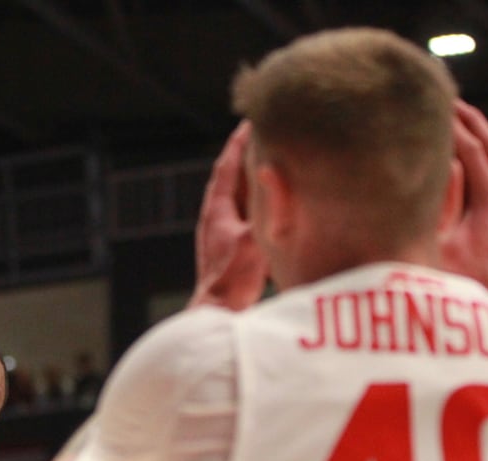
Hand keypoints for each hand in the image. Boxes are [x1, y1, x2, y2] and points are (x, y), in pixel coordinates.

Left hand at [190, 121, 267, 310]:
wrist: (219, 312)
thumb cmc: (233, 279)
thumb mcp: (253, 239)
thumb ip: (264, 208)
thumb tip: (273, 176)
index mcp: (216, 211)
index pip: (226, 167)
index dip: (238, 143)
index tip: (249, 120)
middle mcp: (214, 218)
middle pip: (229, 177)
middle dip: (244, 154)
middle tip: (259, 132)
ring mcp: (219, 233)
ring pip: (235, 196)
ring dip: (249, 177)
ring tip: (266, 160)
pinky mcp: (228, 248)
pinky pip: (242, 214)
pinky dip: (254, 200)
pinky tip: (266, 203)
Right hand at [439, 100, 487, 319]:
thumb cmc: (466, 286)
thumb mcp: (443, 249)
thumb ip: (441, 208)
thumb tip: (436, 171)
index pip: (469, 148)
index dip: (448, 125)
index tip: (426, 106)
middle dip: (465, 117)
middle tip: (440, 95)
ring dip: (474, 129)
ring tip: (452, 112)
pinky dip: (476, 149)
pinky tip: (460, 151)